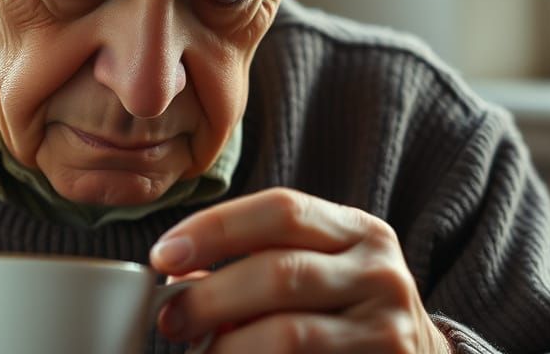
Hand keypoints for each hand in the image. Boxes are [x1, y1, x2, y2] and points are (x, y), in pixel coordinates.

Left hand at [150, 187, 451, 352]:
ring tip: (196, 352)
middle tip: (169, 318)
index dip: (214, 228)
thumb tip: (175, 275)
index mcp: (357, 231)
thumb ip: (254, 264)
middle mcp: (380, 273)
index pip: (281, 209)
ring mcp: (386, 329)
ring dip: (227, 346)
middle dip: (210, 297)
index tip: (163, 255)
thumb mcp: (316, 270)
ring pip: (289, 333)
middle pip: (279, 273)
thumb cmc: (343, 310)